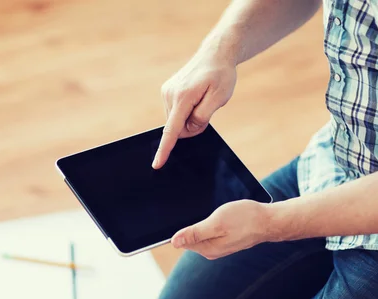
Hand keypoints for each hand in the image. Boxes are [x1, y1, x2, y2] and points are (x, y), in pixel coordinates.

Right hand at [152, 43, 237, 168]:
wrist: (215, 55)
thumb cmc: (220, 75)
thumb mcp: (219, 98)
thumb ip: (203, 116)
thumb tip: (188, 129)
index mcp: (183, 97)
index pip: (172, 130)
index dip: (165, 149)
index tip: (157, 164)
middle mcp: (170, 94)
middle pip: (178, 127)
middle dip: (192, 126)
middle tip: (208, 108)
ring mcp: (166, 92)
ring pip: (177, 121)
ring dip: (190, 117)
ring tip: (202, 98)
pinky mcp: (167, 91)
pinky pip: (175, 112)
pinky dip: (186, 111)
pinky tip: (195, 96)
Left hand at [171, 200, 272, 258]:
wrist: (269, 221)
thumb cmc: (245, 219)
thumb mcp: (216, 223)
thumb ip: (195, 233)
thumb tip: (173, 242)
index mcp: (207, 248)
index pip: (181, 241)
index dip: (179, 227)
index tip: (184, 214)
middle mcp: (211, 250)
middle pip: (190, 237)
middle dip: (190, 224)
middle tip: (201, 210)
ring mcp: (218, 246)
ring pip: (200, 232)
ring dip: (202, 222)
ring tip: (213, 213)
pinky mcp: (225, 239)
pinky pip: (210, 231)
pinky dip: (210, 222)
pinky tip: (219, 215)